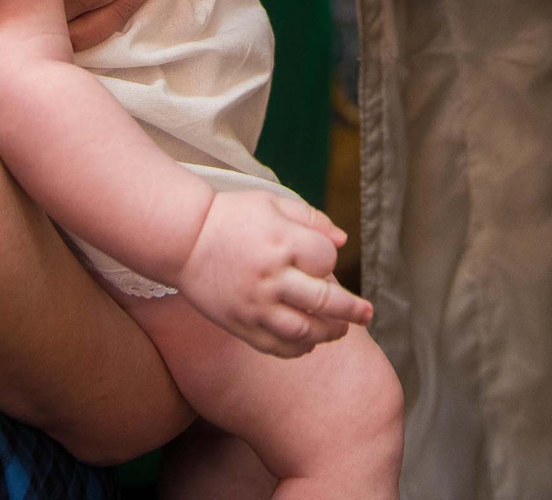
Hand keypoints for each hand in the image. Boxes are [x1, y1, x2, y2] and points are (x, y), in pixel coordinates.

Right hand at [177, 192, 370, 358]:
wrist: (184, 239)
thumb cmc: (232, 217)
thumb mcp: (272, 202)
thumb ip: (311, 219)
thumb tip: (344, 239)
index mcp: (282, 242)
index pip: (327, 260)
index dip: (331, 261)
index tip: (322, 259)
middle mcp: (271, 277)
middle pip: (325, 301)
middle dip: (352, 310)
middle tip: (366, 314)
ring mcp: (256, 305)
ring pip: (304, 331)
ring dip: (329, 333)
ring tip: (340, 331)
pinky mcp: (241, 325)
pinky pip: (277, 346)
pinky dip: (298, 348)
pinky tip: (308, 342)